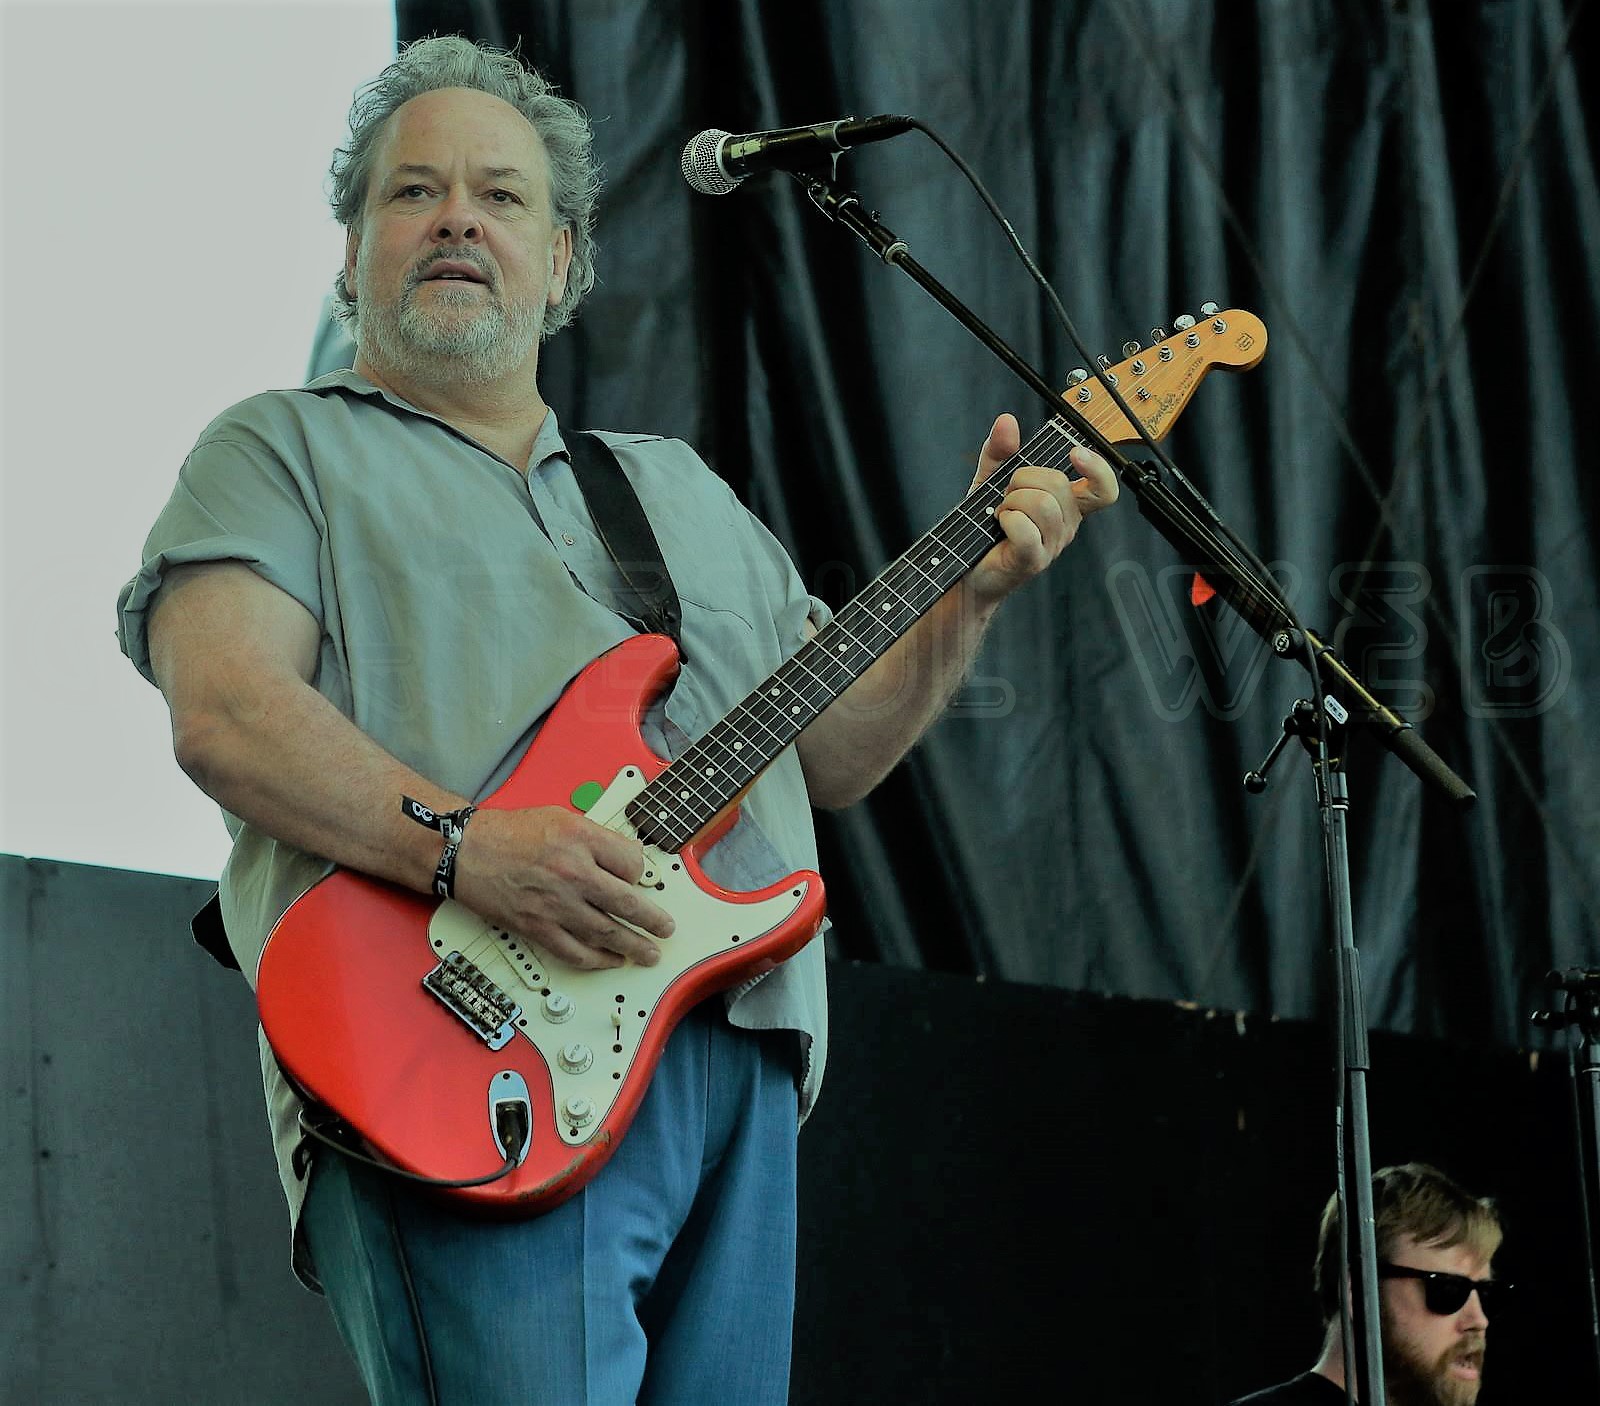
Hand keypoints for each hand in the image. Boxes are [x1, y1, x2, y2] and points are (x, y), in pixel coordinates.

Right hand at [451, 806, 674, 970]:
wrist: (467, 851)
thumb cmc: (511, 832)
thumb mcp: (563, 818)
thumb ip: (597, 839)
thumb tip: (628, 860)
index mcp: (581, 840)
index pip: (632, 863)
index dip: (640, 874)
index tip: (640, 881)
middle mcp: (572, 872)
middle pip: (627, 902)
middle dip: (653, 920)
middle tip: (666, 929)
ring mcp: (555, 903)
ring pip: (606, 932)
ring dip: (633, 946)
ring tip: (648, 953)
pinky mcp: (537, 927)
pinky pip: (575, 951)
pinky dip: (597, 960)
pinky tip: (611, 961)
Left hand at [965, 413, 1118, 604]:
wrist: (969, 569)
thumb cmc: (986, 528)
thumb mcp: (991, 481)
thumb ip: (1001, 450)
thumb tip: (1007, 421)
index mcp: (1067, 504)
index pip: (1103, 487)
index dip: (1097, 468)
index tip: (1077, 452)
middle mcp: (1066, 524)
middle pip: (1059, 484)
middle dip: (1023, 480)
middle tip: (1007, 496)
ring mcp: (1052, 545)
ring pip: (1042, 503)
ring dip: (1012, 502)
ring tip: (1003, 513)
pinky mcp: (1034, 560)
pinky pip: (1024, 528)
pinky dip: (1006, 520)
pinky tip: (1000, 526)